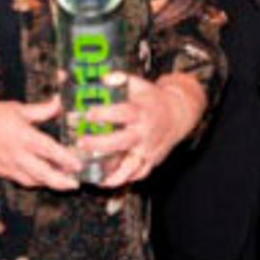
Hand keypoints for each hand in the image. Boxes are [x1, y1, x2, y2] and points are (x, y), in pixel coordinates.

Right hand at [0, 96, 84, 190]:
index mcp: (24, 136)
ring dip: (49, 184)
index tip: (78, 165)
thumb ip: (41, 110)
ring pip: (32, 181)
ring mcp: (9, 166)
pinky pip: (20, 180)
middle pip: (43, 173)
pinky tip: (41, 180)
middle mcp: (18, 154)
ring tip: (62, 183)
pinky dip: (33, 182)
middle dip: (61, 181)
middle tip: (75, 184)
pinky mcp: (1, 172)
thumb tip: (58, 104)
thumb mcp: (17, 108)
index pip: (50, 150)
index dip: (66, 159)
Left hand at [75, 72, 205, 187]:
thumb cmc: (152, 99)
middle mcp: (144, 133)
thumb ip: (119, 79)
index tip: (88, 113)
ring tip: (93, 177)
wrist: (178, 114)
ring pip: (130, 166)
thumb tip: (103, 78)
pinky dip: (123, 180)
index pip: (123, 113)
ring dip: (112, 173)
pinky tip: (107, 182)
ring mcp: (148, 149)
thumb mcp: (138, 84)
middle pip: (121, 142)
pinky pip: (138, 175)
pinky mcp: (151, 161)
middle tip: (81, 143)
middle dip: (100, 145)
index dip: (105, 113)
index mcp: (141, 112)